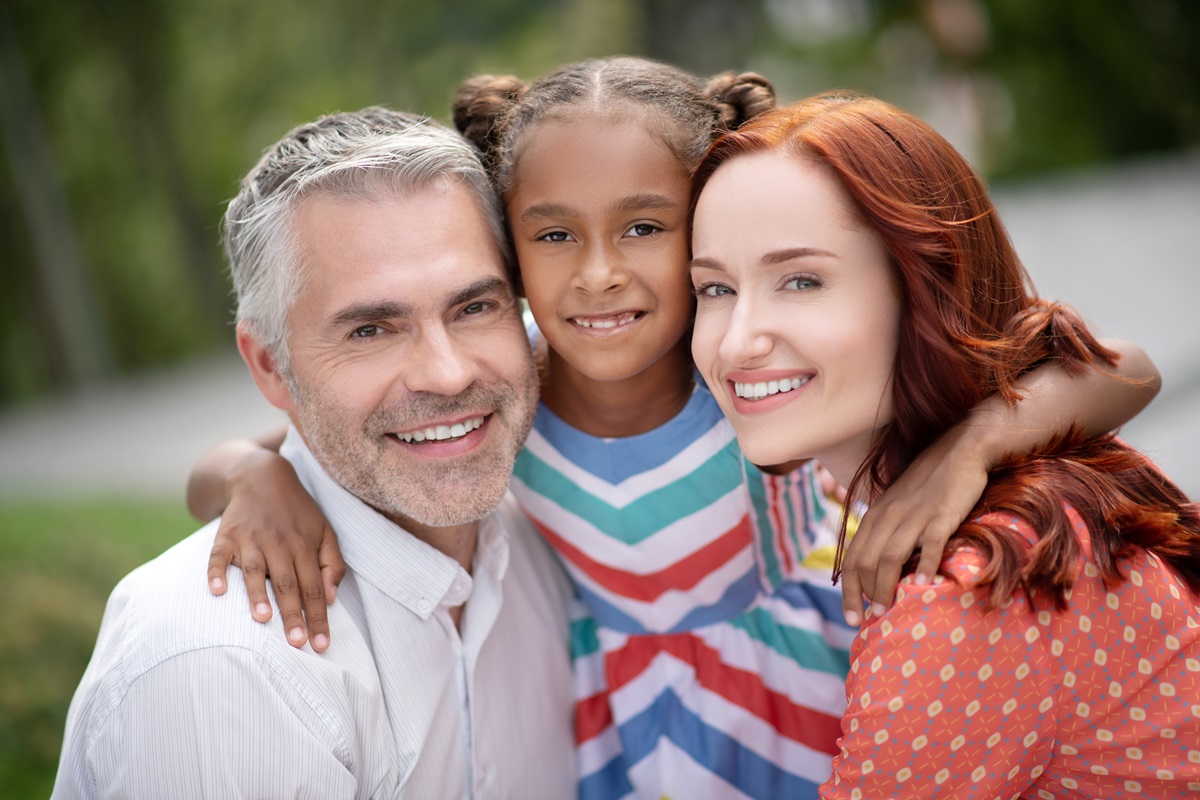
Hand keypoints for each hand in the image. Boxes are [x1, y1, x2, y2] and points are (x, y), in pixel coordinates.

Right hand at [206, 449, 344, 651]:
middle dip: (293, 615)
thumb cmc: (298, 512)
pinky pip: (218, 555)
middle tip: (297, 644)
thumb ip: (333, 564)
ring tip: (263, 619)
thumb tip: (330, 598)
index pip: (314, 588)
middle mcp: (279, 543)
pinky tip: (218, 590)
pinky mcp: (226, 535)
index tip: (321, 645)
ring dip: (257, 595)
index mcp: (304, 546)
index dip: (318, 617)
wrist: (262, 476)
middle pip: (287, 584)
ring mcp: (251, 539)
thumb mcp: (325, 531)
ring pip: (255, 570)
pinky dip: (216, 572)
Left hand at [838, 424, 988, 625]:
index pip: (852, 559)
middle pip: (865, 561)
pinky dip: (925, 566)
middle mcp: (888, 516)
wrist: (960, 449)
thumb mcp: (898, 505)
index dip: (848, 591)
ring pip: (890, 556)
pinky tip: (923, 587)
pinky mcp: (941, 514)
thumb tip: (881, 568)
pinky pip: (928, 544)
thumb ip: (887, 530)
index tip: (850, 618)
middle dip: (863, 595)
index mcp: (875, 515)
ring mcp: (914, 515)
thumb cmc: (929, 482)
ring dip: (886, 587)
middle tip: (871, 620)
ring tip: (889, 612)